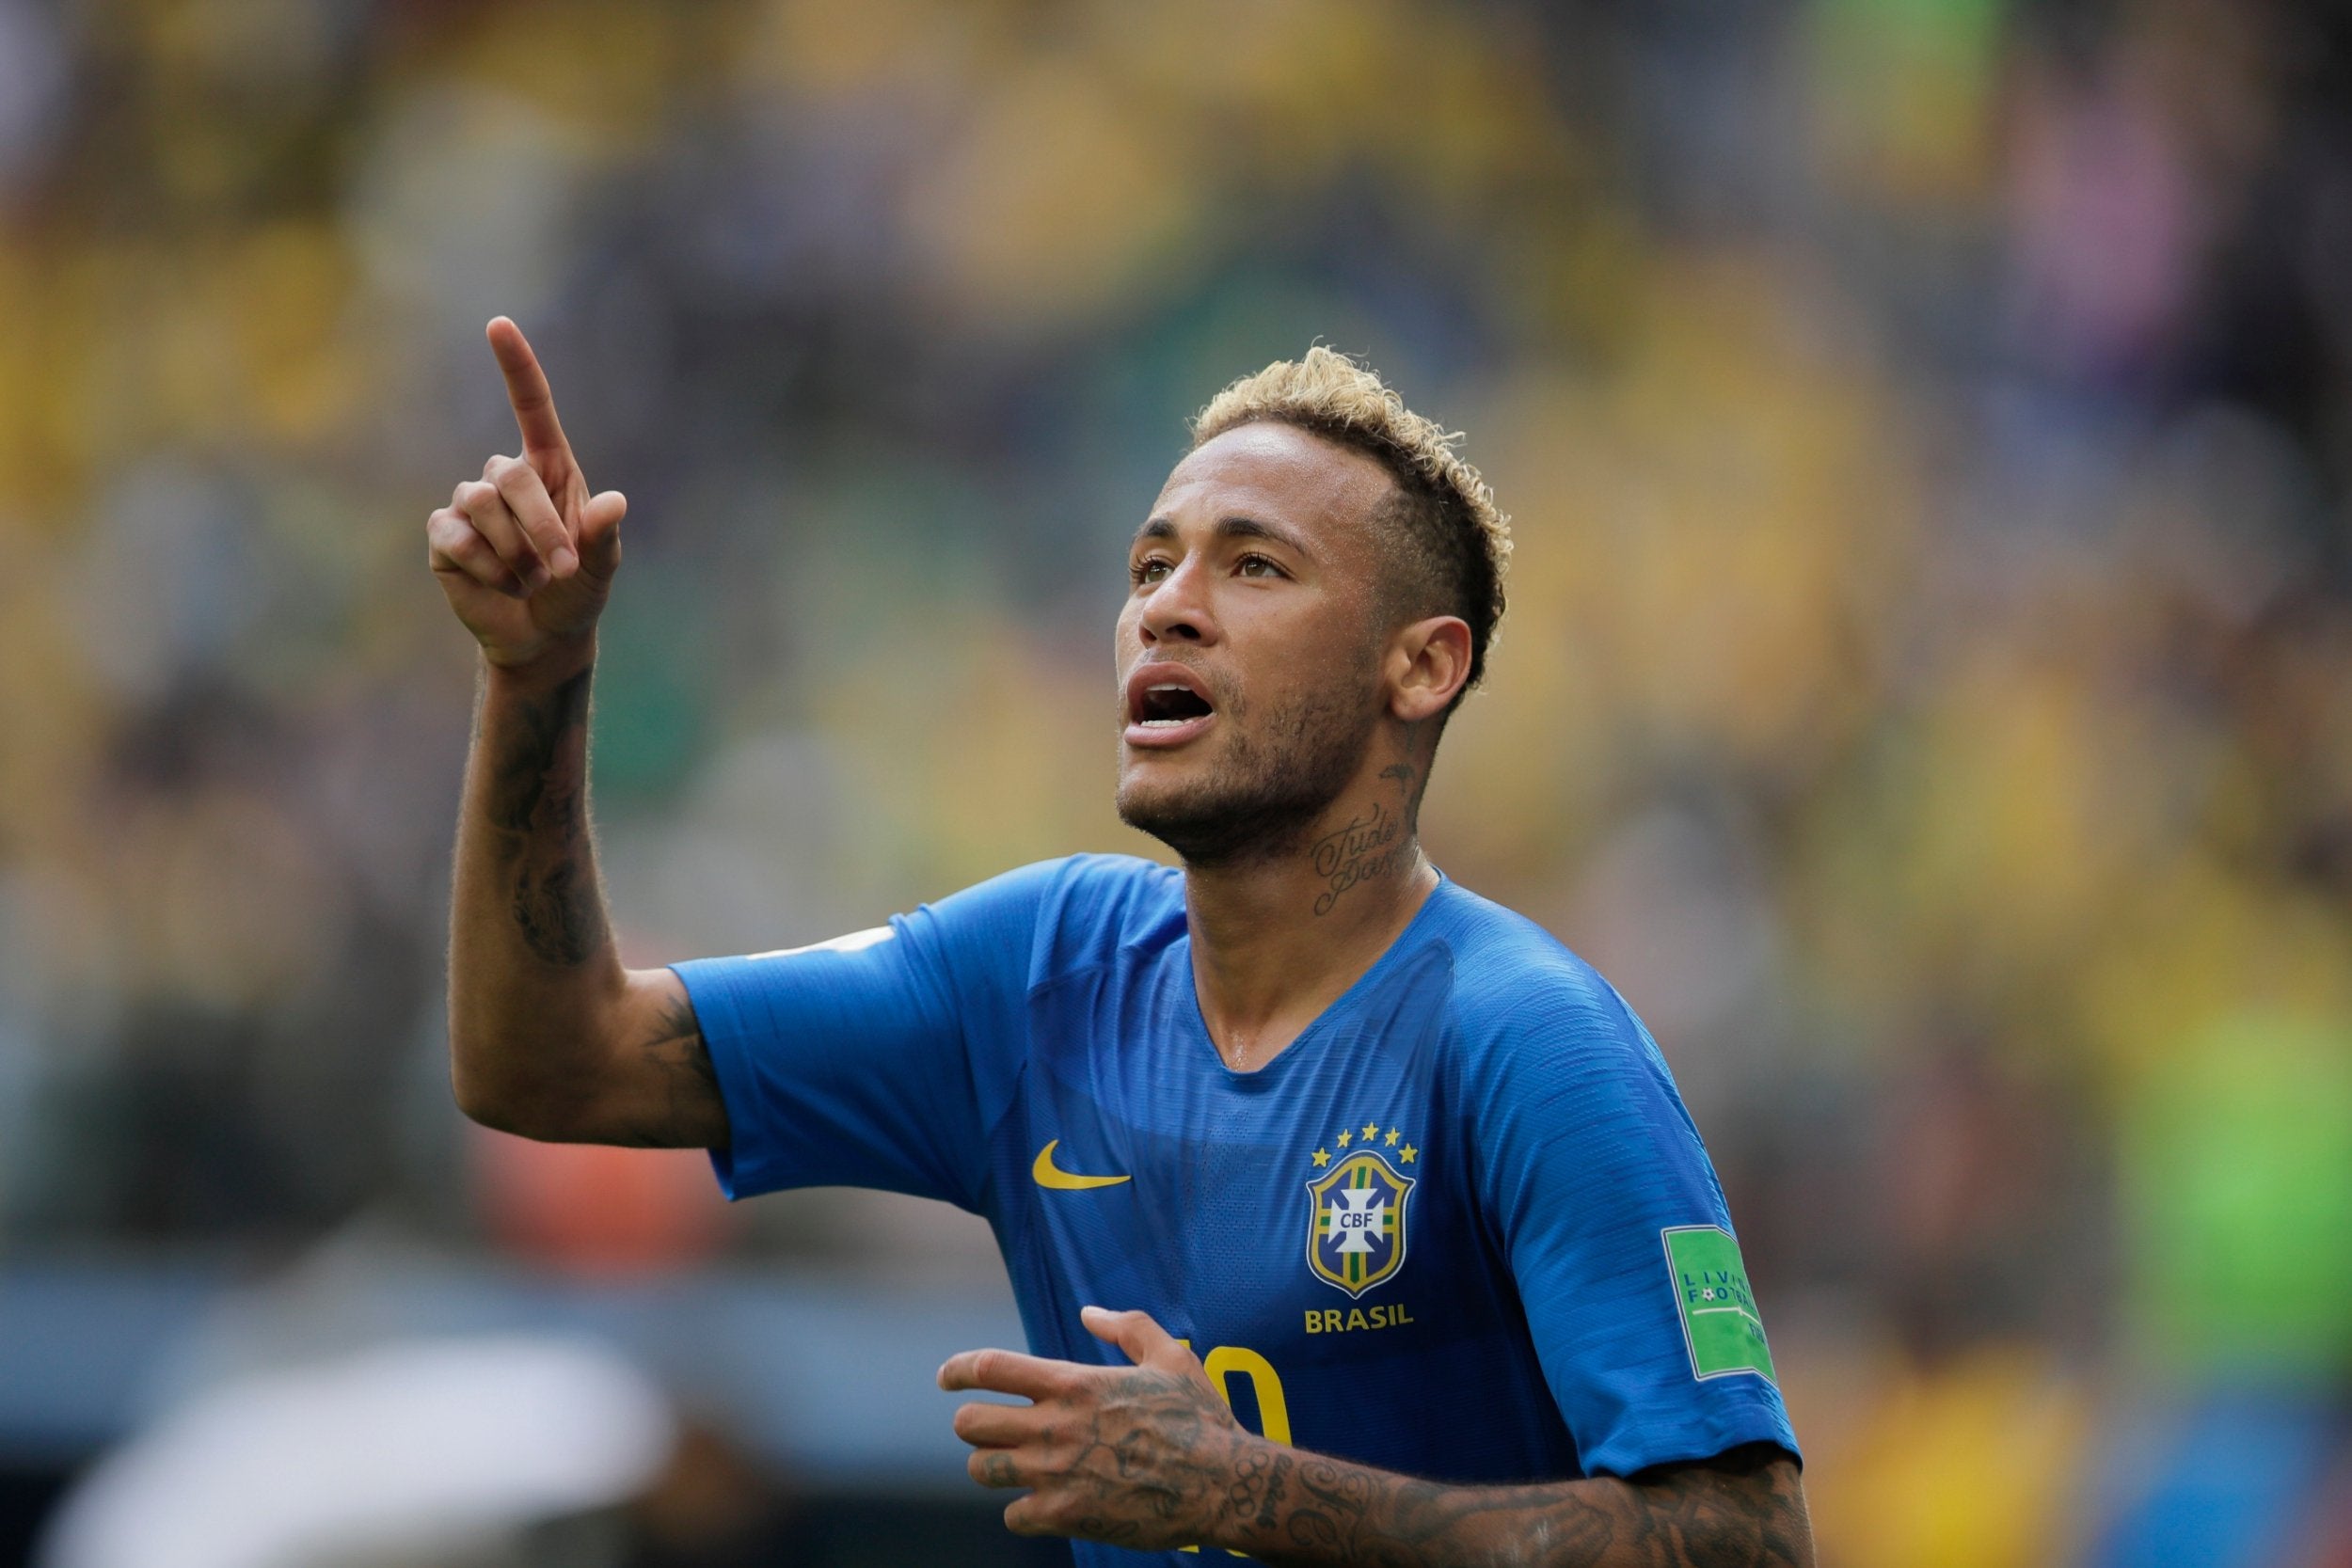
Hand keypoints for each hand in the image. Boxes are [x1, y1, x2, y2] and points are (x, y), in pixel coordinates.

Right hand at [426, 317, 627, 671]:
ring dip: (516, 552)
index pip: (531, 406)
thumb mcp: (602, 568)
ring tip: (530, 578)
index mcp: (550, 469)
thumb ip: (604, 536)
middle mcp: (506, 478)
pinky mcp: (444, 535)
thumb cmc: (578, 591)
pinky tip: (501, 583)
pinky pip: (457, 536)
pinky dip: (487, 566)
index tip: (500, 324)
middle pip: (510, 475)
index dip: (516, 366)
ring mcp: (470, 504)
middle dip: (541, 526)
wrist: (543, 636)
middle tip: (563, 566)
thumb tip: (615, 502)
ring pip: (482, 505)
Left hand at [941, 1305, 1256, 1550]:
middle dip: (972, 1424)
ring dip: (992, 1467)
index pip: (989, 1368)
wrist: (1222, 1484)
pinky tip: (1045, 1505)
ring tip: (1012, 1467)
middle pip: (970, 1424)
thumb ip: (1127, 1326)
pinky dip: (1023, 1511)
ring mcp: (1056, 1476)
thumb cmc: (1200, 1418)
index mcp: (1074, 1385)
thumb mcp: (1171, 1356)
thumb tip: (1088, 1313)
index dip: (957, 1370)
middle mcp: (1055, 1428)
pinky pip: (1013, 1516)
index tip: (945, 1378)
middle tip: (988, 1429)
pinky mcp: (1065, 1517)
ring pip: (983, 1470)